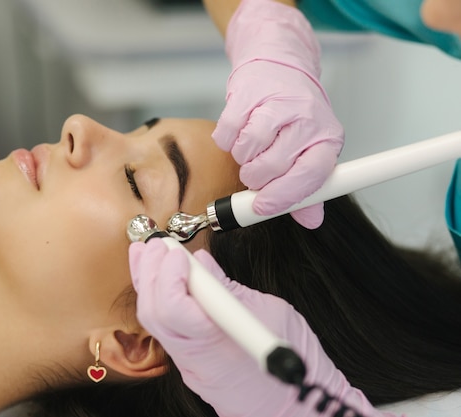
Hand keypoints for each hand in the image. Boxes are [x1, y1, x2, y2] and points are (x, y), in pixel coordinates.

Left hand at [129, 239, 389, 416]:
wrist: (297, 406)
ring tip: (148, 252)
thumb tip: (203, 263)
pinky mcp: (189, 361)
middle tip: (158, 244)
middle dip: (151, 273)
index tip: (177, 252)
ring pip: (153, 322)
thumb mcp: (272, 313)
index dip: (170, 276)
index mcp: (217, 346)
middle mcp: (194, 360)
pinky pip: (163, 328)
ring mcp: (188, 364)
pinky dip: (157, 298)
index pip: (174, 311)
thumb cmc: (296, 363)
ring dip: (148, 283)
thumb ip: (231, 289)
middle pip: (154, 314)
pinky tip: (156, 277)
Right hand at [214, 0, 343, 228]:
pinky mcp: (247, 95)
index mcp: (326, 139)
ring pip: (246, 153)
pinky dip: (227, 140)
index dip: (283, 196)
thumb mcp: (308, 150)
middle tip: (256, 169)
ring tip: (252, 144)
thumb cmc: (292, 114)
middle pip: (271, 169)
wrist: (277, 64)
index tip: (262, 207)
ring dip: (242, 157)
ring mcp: (276, 104)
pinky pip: (227, 136)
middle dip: (255, 177)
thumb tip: (310, 220)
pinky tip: (239, 129)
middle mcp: (306, 120)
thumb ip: (307, 188)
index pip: (310, 176)